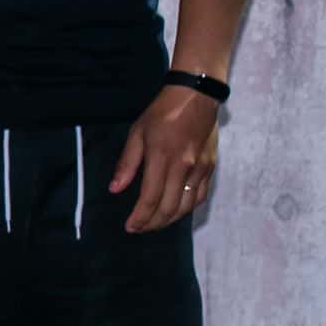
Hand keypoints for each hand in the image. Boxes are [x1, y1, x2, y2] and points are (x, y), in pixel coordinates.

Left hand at [111, 84, 220, 233]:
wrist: (196, 97)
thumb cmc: (162, 112)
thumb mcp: (137, 133)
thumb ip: (127, 164)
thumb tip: (115, 189)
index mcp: (162, 158)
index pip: (150, 198)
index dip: (140, 217)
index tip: (130, 227)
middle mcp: (184, 167)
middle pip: (169, 208)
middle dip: (153, 223)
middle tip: (140, 228)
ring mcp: (200, 169)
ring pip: (186, 206)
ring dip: (170, 220)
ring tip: (155, 223)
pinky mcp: (210, 168)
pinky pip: (200, 196)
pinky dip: (187, 209)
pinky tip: (176, 211)